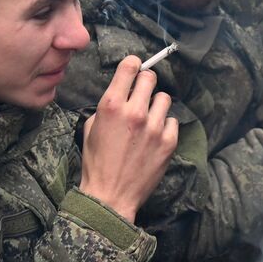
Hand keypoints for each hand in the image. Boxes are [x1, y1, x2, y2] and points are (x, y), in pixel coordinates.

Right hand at [79, 55, 178, 222]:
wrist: (110, 196)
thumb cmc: (96, 164)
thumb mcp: (91, 129)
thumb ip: (106, 107)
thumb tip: (120, 96)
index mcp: (112, 105)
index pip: (130, 67)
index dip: (133, 65)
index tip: (134, 68)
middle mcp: (135, 112)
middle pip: (150, 78)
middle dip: (145, 83)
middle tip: (141, 94)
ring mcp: (154, 127)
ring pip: (164, 99)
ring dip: (156, 106)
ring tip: (148, 120)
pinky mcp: (168, 142)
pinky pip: (172, 121)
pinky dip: (164, 126)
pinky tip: (154, 137)